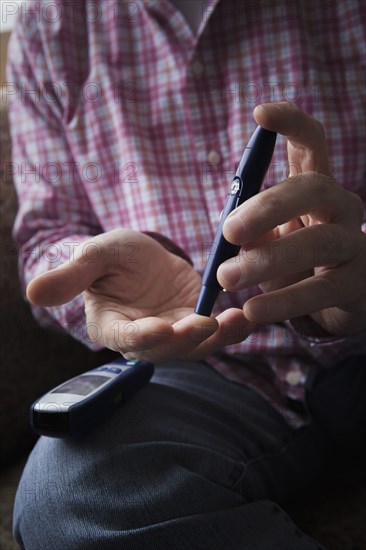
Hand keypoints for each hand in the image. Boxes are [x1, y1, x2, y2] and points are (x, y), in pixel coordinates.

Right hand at [27, 229, 249, 360]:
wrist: (143, 257)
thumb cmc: (114, 256)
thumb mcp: (96, 255)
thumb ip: (71, 275)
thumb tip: (31, 292)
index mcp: (112, 325)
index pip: (124, 337)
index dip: (142, 336)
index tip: (160, 327)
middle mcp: (143, 337)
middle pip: (165, 348)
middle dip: (185, 339)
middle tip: (206, 324)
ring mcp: (172, 333)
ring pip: (194, 346)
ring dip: (217, 337)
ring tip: (237, 321)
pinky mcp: (196, 323)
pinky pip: (215, 332)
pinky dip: (232, 328)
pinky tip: (248, 316)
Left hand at [217, 102, 365, 335]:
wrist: (342, 300)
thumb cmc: (299, 261)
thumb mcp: (273, 239)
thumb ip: (252, 230)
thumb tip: (229, 229)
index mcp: (316, 190)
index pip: (312, 145)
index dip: (291, 124)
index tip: (260, 113)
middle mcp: (341, 209)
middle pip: (314, 188)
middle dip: (269, 205)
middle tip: (229, 230)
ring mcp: (354, 245)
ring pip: (318, 241)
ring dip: (269, 259)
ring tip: (228, 277)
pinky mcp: (356, 285)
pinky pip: (320, 290)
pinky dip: (283, 302)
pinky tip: (253, 311)